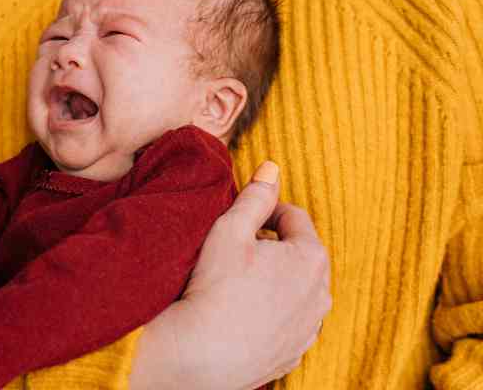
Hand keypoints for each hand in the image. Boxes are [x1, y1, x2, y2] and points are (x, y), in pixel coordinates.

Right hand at [129, 161, 331, 389]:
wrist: (200, 354)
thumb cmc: (214, 287)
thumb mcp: (231, 229)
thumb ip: (256, 195)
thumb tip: (273, 167)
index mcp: (311, 257)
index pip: (293, 217)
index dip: (264, 214)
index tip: (240, 224)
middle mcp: (321, 294)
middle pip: (298, 255)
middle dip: (272, 248)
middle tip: (235, 254)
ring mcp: (310, 328)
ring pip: (294, 290)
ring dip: (273, 282)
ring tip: (237, 286)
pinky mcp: (294, 354)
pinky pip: (286, 322)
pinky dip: (269, 314)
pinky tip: (241, 314)